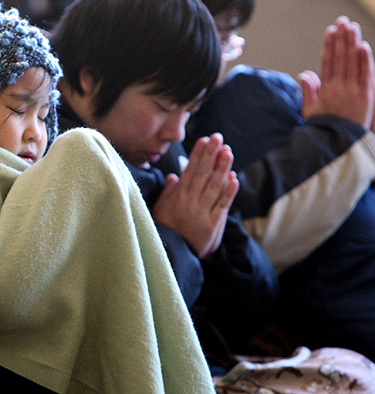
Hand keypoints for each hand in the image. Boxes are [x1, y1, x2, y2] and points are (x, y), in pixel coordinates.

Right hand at [152, 133, 238, 258]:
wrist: (173, 255)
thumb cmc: (165, 231)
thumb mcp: (160, 210)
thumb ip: (168, 192)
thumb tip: (174, 175)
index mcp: (177, 197)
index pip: (189, 171)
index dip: (197, 154)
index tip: (203, 140)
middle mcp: (190, 202)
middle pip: (203, 174)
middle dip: (211, 154)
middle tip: (217, 138)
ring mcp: (203, 212)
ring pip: (214, 186)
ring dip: (222, 168)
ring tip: (227, 152)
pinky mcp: (213, 224)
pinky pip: (223, 204)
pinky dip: (229, 191)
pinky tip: (233, 178)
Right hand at [299, 16, 374, 129]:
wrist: (336, 145)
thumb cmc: (322, 128)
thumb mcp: (309, 110)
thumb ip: (308, 90)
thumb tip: (305, 74)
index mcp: (325, 90)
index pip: (327, 62)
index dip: (329, 45)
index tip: (330, 31)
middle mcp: (339, 88)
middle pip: (341, 58)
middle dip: (342, 38)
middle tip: (343, 22)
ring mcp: (353, 92)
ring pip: (353, 62)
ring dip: (353, 43)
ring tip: (353, 27)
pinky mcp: (367, 97)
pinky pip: (366, 75)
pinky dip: (365, 60)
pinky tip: (363, 46)